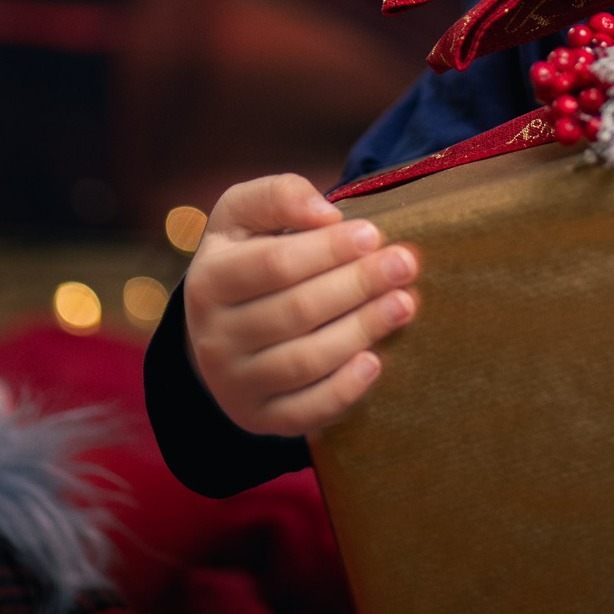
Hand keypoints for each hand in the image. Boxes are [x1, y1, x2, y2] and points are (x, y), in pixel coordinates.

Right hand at [184, 174, 419, 436]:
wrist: (222, 328)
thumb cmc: (248, 257)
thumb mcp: (244, 215)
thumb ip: (279, 196)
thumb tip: (325, 214)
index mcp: (208, 280)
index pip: (273, 265)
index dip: (328, 250)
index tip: (373, 234)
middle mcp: (213, 337)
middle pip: (294, 312)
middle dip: (357, 285)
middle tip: (405, 265)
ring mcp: (233, 383)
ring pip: (303, 361)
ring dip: (361, 330)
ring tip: (404, 303)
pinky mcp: (259, 417)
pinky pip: (303, 412)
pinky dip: (342, 390)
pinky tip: (375, 363)